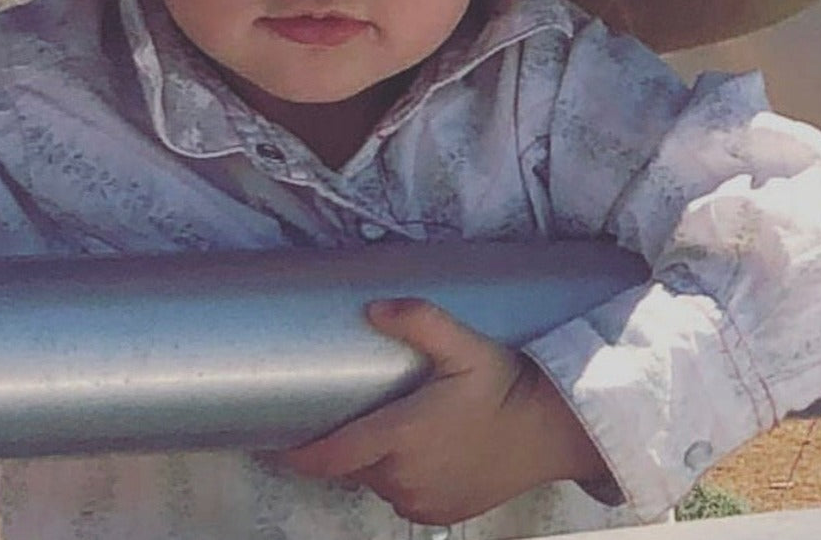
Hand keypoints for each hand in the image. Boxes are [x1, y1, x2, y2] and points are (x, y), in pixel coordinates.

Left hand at [281, 299, 608, 525]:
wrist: (551, 430)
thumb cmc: (503, 384)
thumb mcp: (462, 344)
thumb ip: (418, 321)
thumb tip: (372, 307)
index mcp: (402, 437)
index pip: (331, 456)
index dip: (295, 455)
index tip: (269, 444)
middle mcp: (406, 477)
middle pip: (352, 465)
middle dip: (342, 443)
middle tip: (350, 408)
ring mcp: (424, 500)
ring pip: (375, 481)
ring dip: (373, 458)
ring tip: (388, 423)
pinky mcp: (442, 513)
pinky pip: (401, 496)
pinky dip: (397, 476)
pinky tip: (415, 449)